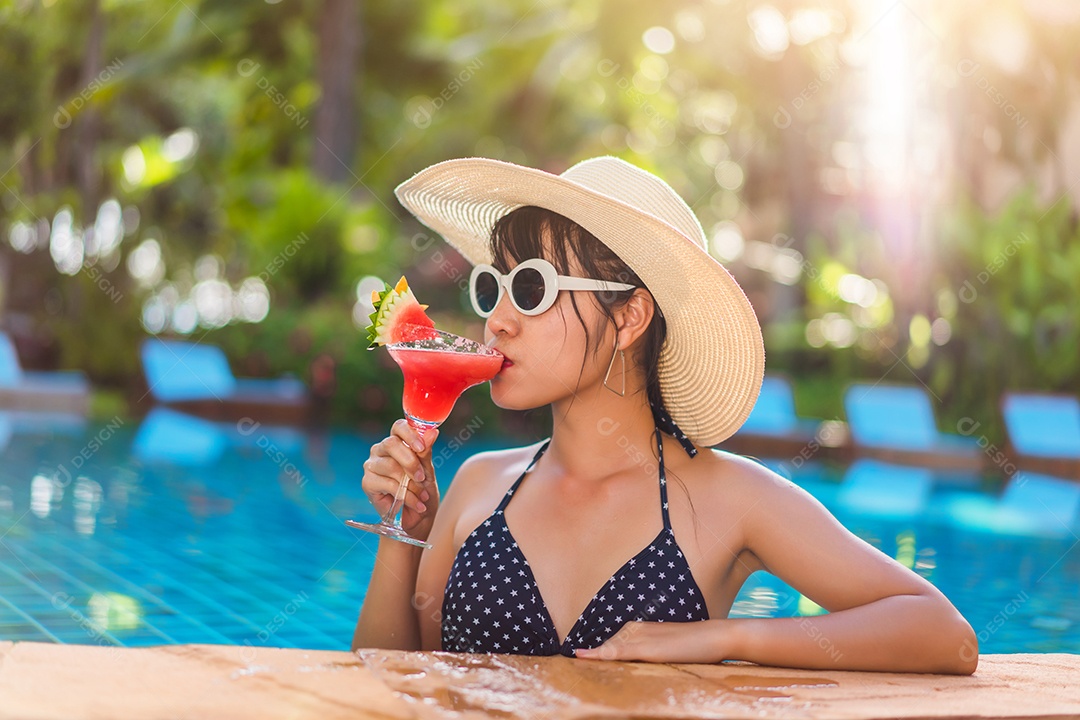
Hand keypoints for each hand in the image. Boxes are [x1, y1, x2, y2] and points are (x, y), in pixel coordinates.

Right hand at [361, 420, 439, 537]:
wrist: (417, 518)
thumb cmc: (421, 490)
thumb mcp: (427, 470)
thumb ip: (426, 451)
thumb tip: (432, 432)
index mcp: (396, 442)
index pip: (399, 427)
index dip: (410, 434)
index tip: (422, 447)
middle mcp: (380, 450)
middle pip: (391, 444)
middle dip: (411, 461)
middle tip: (422, 477)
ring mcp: (371, 465)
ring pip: (390, 465)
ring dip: (410, 483)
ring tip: (422, 495)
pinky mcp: (367, 483)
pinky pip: (387, 484)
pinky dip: (406, 495)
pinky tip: (415, 504)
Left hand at [574, 620, 728, 663]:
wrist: (715, 636)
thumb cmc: (696, 645)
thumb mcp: (669, 648)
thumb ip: (653, 652)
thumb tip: (642, 662)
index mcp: (638, 629)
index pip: (610, 643)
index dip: (593, 652)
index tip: (575, 657)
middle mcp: (635, 629)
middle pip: (605, 646)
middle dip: (587, 655)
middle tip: (562, 659)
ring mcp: (639, 637)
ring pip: (606, 648)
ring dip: (588, 656)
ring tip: (566, 662)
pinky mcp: (646, 648)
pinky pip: (617, 652)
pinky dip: (598, 654)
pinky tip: (583, 657)